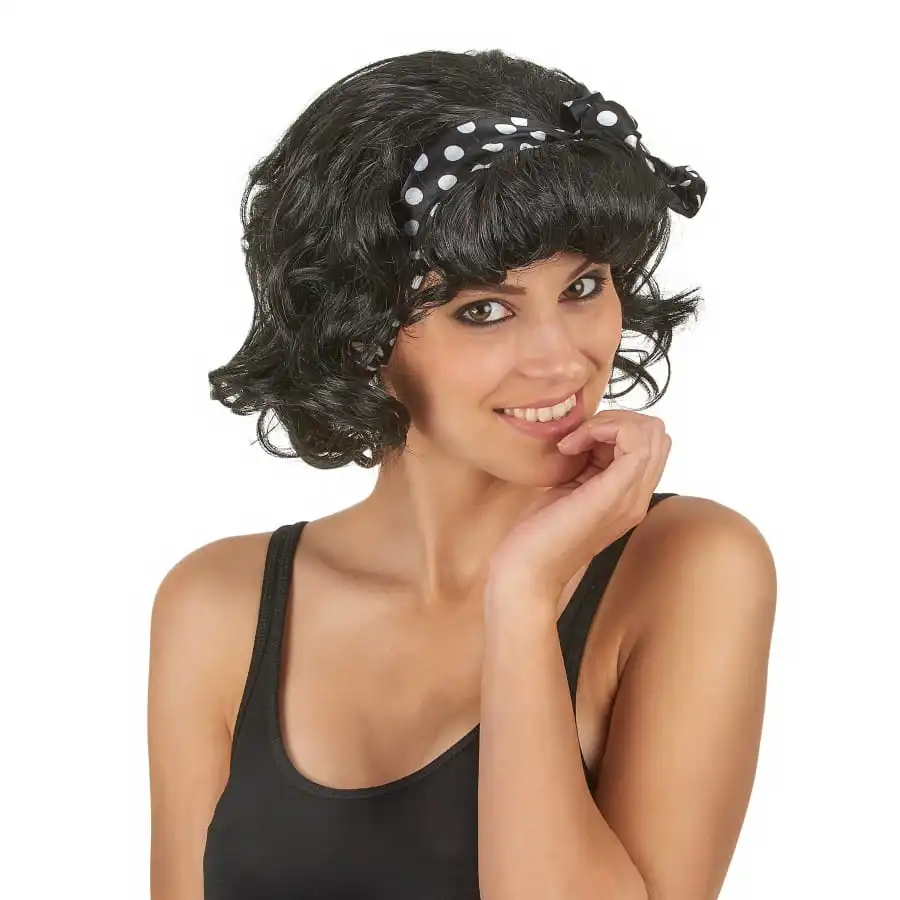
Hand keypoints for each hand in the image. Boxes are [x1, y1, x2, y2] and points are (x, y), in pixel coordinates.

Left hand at [485, 410, 670, 605]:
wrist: (526, 572)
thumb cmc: (538, 534)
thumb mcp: (568, 489)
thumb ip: (587, 465)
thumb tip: (585, 434)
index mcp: (629, 496)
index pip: (650, 442)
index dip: (615, 427)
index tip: (576, 441)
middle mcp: (638, 497)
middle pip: (657, 433)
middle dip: (616, 420)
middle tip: (578, 439)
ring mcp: (631, 497)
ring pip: (651, 432)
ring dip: (608, 423)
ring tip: (573, 443)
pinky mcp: (615, 494)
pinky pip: (635, 442)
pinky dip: (600, 430)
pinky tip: (570, 447)